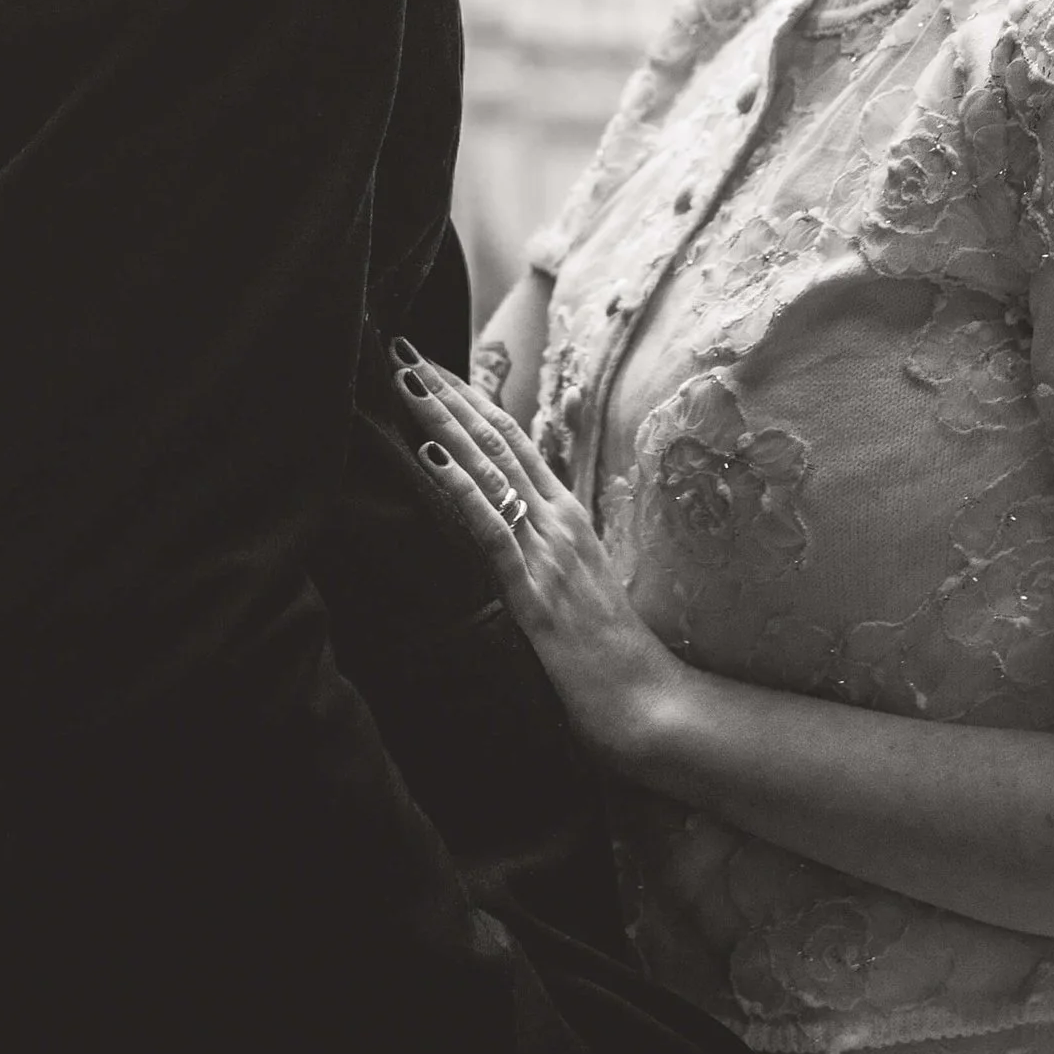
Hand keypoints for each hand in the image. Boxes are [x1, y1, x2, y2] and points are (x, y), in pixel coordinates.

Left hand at [396, 349, 681, 773]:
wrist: (650, 704)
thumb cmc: (610, 655)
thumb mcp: (576, 585)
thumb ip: (546, 549)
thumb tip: (512, 523)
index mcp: (567, 516)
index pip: (512, 440)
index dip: (471, 399)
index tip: (433, 365)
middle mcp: (559, 521)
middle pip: (497, 440)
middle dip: (447, 393)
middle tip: (403, 349)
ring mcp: (549, 553)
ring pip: (490, 472)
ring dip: (444, 424)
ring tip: (407, 383)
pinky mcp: (535, 592)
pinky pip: (491, 531)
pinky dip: (460, 491)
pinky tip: (432, 460)